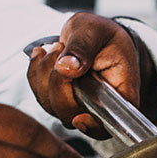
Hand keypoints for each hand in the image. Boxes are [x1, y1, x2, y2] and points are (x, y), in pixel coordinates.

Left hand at [27, 12, 140, 139]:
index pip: (110, 123)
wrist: (94, 34)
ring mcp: (78, 105)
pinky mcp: (61, 99)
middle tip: (61, 50)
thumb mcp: (96, 30)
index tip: (79, 117)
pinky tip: (43, 54)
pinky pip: (41, 95)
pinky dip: (36, 73)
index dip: (94, 127)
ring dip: (44, 75)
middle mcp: (99, 106)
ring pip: (53, 106)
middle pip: (72, 116)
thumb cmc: (103, 33)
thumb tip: (67, 68)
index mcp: (121, 94)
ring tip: (56, 48)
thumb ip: (83, 47)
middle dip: (58, 85)